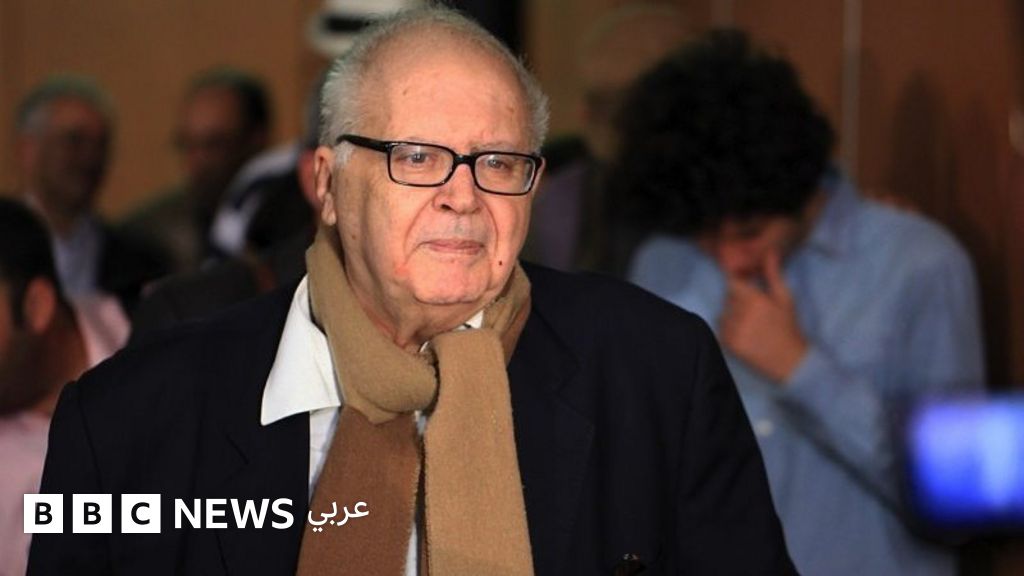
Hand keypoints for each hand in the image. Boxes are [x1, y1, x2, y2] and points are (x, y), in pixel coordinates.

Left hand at [718, 251, 807, 382]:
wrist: (790, 361)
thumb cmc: (788, 326)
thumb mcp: (784, 298)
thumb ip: (773, 274)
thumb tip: (769, 251)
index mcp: (755, 299)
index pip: (733, 282)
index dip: (737, 283)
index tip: (743, 288)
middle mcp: (741, 313)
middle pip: (728, 298)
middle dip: (738, 300)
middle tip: (754, 312)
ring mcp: (733, 329)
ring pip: (723, 313)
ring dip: (732, 315)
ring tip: (751, 325)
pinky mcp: (728, 344)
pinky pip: (721, 329)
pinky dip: (729, 330)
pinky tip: (746, 335)